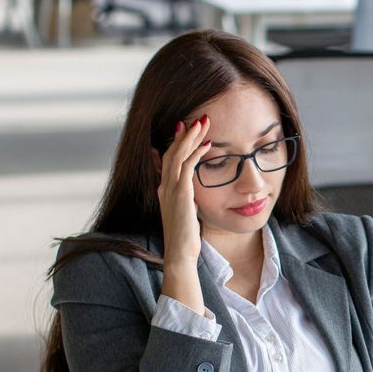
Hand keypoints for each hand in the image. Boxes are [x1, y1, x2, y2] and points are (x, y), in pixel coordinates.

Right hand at [156, 115, 212, 264]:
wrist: (179, 253)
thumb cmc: (185, 237)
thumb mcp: (184, 212)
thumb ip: (186, 198)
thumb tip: (191, 191)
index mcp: (164, 189)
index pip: (168, 159)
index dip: (177, 142)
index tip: (188, 128)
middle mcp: (164, 186)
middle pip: (171, 151)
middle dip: (186, 133)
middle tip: (199, 119)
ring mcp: (170, 189)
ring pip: (178, 154)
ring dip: (191, 137)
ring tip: (203, 122)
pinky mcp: (181, 194)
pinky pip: (188, 167)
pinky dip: (197, 153)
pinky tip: (208, 144)